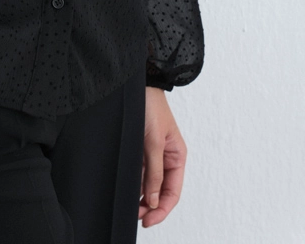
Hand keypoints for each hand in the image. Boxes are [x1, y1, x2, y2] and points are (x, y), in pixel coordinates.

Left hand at [138, 87, 187, 227]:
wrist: (136, 84)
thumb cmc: (150, 106)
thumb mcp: (153, 141)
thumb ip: (154, 171)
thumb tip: (154, 200)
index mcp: (177, 157)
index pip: (173, 192)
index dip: (162, 209)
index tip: (148, 220)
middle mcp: (166, 158)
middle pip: (161, 191)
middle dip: (151, 206)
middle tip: (136, 216)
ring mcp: (152, 155)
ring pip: (149, 184)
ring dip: (142, 196)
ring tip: (130, 206)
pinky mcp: (139, 149)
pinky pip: (139, 172)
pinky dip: (134, 183)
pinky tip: (128, 189)